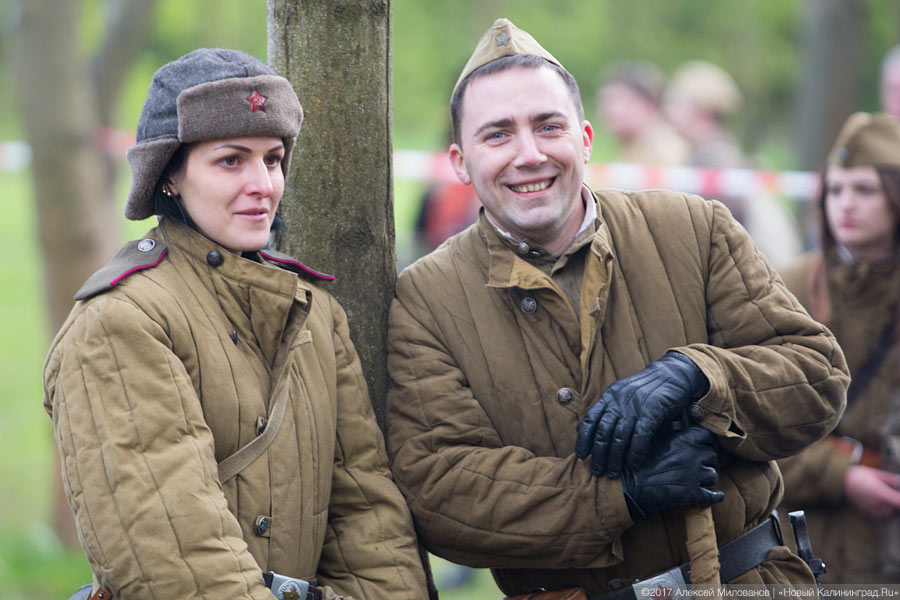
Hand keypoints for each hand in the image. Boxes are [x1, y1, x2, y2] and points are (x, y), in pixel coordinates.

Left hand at [575, 352, 709, 477]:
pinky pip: (640, 436)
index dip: (583, 440)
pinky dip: (635, 452)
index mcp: (609, 397)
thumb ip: (607, 411)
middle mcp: (619, 401)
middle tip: (597, 471)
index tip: (582, 455)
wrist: (673, 374)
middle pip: (602, 432)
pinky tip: (633, 464)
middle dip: (598, 455)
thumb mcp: (623, 395)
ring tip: (612, 472)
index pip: (589, 420)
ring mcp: (634, 406)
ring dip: (614, 458)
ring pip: (618, 437)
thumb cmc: (647, 389)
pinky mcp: (652, 411)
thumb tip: (587, 431)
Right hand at [621, 425, 723, 519]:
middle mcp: (694, 454)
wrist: (627, 484)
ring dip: (706, 478)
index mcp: (685, 439)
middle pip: (712, 456)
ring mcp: (695, 475)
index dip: (705, 443)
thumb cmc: (636, 460)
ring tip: (695, 480)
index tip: (700, 447)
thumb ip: (673, 436)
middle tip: (694, 465)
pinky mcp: (693, 494)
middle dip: (705, 461)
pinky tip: (713, 496)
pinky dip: (714, 497)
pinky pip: (713, 496)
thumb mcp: (654, 440)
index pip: (709, 436)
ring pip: (713, 475)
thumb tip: (683, 434)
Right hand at [844, 465, 899, 519]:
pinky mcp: (864, 512)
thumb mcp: (875, 473)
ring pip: (887, 515)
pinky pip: (877, 518)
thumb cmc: (858, 475)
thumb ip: (890, 478)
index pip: (899, 502)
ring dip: (890, 509)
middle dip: (895, 503)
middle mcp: (877, 504)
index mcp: (881, 493)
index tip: (899, 494)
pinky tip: (880, 507)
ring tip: (886, 501)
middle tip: (892, 494)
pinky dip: (881, 514)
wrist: (840, 481)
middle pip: (895, 510)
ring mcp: (870, 509)